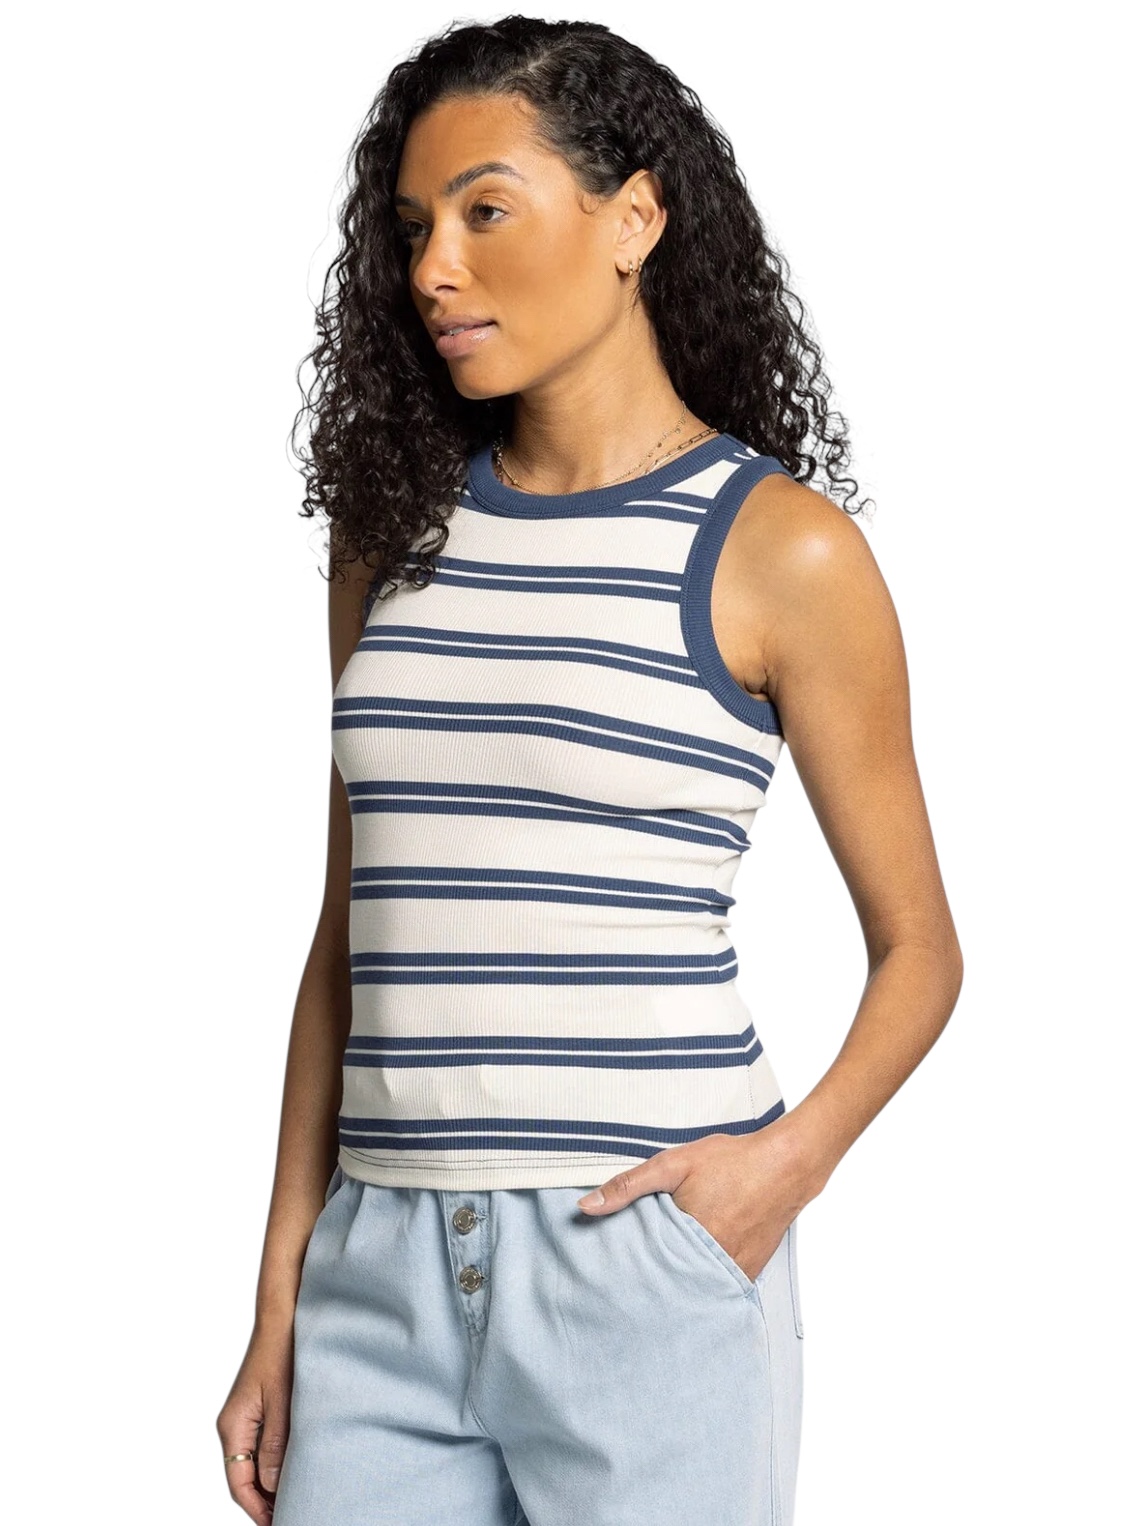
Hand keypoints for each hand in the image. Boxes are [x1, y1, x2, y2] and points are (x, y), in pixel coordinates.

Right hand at [216, 1320, 295, 1524]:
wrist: (283, 1314)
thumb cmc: (282, 1349)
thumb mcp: (282, 1400)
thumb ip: (276, 1443)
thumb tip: (273, 1485)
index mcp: (233, 1426)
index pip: (239, 1484)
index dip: (257, 1509)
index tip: (279, 1524)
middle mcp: (235, 1425)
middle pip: (244, 1478)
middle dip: (265, 1501)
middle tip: (292, 1515)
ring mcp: (246, 1416)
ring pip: (254, 1463)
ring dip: (271, 1483)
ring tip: (297, 1498)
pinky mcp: (260, 1407)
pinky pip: (263, 1446)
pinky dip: (276, 1463)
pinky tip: (296, 1468)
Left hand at [576, 1121, 815, 1282]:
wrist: (787, 1166)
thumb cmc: (731, 1162)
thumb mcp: (674, 1164)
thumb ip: (630, 1186)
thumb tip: (585, 1207)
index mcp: (688, 1242)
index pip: (643, 1270)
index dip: (625, 1272)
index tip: (605, 1277)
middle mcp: (711, 1265)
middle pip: (667, 1285)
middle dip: (647, 1285)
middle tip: (623, 1286)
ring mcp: (732, 1273)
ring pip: (692, 1289)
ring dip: (675, 1285)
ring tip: (652, 1283)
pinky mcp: (747, 1272)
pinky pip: (717, 1285)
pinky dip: (701, 1281)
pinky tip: (688, 1272)